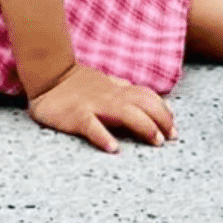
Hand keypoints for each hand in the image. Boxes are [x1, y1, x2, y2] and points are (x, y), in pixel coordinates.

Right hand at [27, 64, 174, 153]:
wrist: (48, 73)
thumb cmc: (77, 82)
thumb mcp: (104, 82)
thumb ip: (124, 90)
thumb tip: (144, 96)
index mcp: (117, 90)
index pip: (148, 97)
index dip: (164, 111)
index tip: (173, 128)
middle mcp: (111, 96)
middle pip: (144, 104)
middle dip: (161, 120)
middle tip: (170, 139)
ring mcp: (94, 105)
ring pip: (125, 112)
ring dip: (144, 126)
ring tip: (155, 141)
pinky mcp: (77, 115)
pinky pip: (92, 125)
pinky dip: (103, 136)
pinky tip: (113, 148)